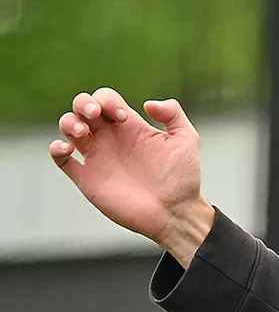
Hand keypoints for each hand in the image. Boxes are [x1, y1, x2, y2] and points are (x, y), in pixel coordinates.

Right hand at [48, 88, 214, 263]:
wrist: (176, 212)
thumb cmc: (183, 178)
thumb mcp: (187, 140)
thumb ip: (174, 115)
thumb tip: (148, 103)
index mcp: (130, 127)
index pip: (106, 99)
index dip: (108, 100)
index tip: (123, 116)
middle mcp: (111, 139)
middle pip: (82, 108)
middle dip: (83, 103)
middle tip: (95, 115)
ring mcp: (97, 158)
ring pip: (69, 128)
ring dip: (68, 122)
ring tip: (80, 131)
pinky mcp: (87, 179)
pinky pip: (62, 160)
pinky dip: (56, 149)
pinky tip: (66, 148)